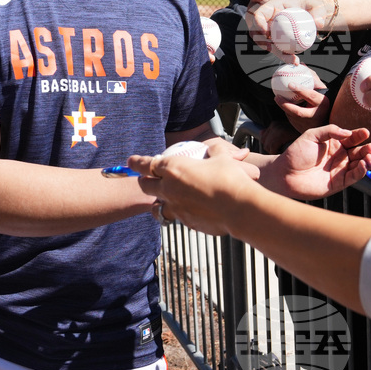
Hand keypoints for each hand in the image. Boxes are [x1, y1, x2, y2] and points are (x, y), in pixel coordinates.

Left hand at [132, 153, 259, 235]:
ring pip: (157, 207)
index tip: (130, 161)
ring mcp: (176, 208)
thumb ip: (215, 151)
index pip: (147, 164)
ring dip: (158, 202)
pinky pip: (176, 217)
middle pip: (146, 186)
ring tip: (163, 200)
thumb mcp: (223, 158)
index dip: (137, 162)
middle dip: (144, 181)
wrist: (240, 207)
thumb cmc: (230, 178)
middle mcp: (170, 189)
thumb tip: (215, 147)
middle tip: (146, 179)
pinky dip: (179, 213)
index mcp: (174, 168)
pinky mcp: (186, 222)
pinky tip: (189, 210)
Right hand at [246, 0, 331, 54]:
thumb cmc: (312, 6)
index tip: (266, 33)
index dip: (258, 23)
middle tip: (276, 51)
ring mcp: (270, 29)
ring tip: (292, 60)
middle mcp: (268, 18)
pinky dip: (283, 55)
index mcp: (273, 5)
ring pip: (266, 43)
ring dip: (276, 52)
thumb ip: (318, 11)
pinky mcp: (276, 39)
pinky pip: (276, 48)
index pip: (258, 13)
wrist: (312, 13)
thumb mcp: (317, 5)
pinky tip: (295, 61)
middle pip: (256, 31)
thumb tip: (318, 24)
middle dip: (262, 42)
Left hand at [264, 125, 370, 199]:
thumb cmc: (296, 153)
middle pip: (358, 151)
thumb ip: (330, 131)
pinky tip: (364, 165)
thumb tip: (348, 132)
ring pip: (359, 164)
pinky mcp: (339, 183)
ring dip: (368, 160)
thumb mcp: (311, 135)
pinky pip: (354, 177)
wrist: (284, 173)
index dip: (359, 135)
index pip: (351, 138)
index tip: (365, 132)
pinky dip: (361, 171)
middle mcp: (339, 156)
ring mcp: (340, 169)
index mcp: (334, 143)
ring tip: (370, 156)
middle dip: (367, 149)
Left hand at [275, 69, 330, 132]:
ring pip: (292, 116)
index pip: (311, 96)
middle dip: (285, 105)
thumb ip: (312, 77)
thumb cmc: (322, 100)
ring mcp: (309, 124)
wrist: (326, 121)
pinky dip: (287, 111)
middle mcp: (316, 115)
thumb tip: (301, 64)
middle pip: (298, 112)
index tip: (290, 84)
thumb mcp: (321, 89)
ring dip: (284, 107)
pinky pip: (292, 119)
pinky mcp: (303, 129)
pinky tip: (282, 104)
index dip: (300, 90)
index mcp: (323, 103)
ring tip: (277, 98)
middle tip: (277, 96)